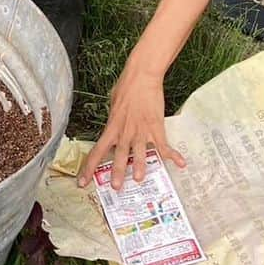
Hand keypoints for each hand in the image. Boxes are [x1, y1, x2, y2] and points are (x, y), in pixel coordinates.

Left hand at [78, 63, 185, 191]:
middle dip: (116, 172)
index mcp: (112, 126)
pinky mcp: (156, 127)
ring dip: (139, 166)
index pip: (97, 150)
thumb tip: (113, 127)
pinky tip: (181, 164)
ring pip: (138, 153)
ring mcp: (140, 130)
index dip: (89, 167)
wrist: (141, 76)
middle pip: (118, 155)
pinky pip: (164, 145)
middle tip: (115, 188)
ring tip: (139, 179)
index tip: (83, 181)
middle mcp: (124, 131)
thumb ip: (114, 120)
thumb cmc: (126, 87)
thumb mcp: (113, 104)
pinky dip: (173, 155)